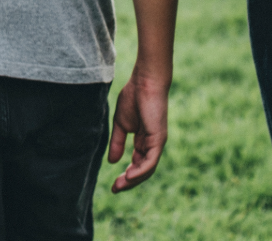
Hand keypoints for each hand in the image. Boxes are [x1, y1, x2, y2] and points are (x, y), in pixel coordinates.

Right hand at [107, 64, 169, 191]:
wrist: (144, 81)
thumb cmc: (133, 97)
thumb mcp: (120, 124)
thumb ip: (117, 142)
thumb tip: (113, 161)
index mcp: (144, 140)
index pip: (137, 164)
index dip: (126, 175)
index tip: (113, 185)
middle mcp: (152, 144)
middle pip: (143, 170)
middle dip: (129, 182)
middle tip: (115, 190)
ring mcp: (157, 142)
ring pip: (147, 169)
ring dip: (134, 180)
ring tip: (120, 185)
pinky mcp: (159, 138)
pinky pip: (151, 160)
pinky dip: (141, 170)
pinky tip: (129, 176)